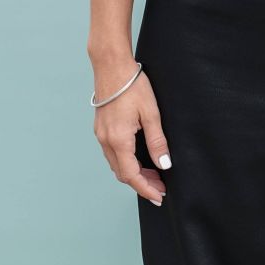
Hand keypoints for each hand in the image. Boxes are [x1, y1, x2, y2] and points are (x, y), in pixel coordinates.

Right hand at [91, 60, 169, 204]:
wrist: (111, 66)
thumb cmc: (132, 86)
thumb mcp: (151, 114)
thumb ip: (157, 141)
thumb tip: (164, 165)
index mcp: (118, 140)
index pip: (131, 175)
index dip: (146, 189)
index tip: (158, 197)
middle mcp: (106, 141)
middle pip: (122, 173)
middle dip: (142, 183)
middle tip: (160, 187)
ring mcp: (101, 135)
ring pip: (116, 165)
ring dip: (134, 173)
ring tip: (154, 175)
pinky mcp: (101, 129)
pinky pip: (112, 154)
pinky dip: (126, 162)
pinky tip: (140, 159)